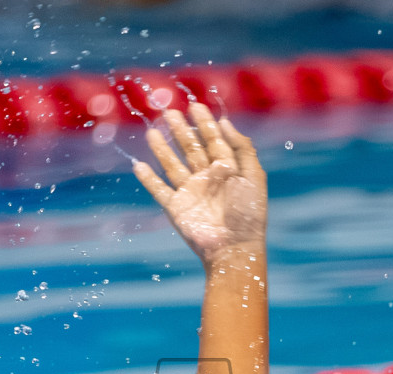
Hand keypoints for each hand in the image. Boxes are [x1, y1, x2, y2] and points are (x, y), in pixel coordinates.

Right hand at [133, 104, 266, 265]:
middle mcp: (208, 179)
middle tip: (169, 112)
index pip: (214, 140)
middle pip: (191, 149)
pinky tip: (139, 165)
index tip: (195, 106)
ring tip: (151, 132)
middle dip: (180, 130)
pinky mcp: (177, 209)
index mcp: (228, 170)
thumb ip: (242, 147)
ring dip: (162, 149)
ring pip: (172, 165)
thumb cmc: (249, 214)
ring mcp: (191, 193)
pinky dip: (148, 179)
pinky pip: (159, 190)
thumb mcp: (253, 175)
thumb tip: (225, 122)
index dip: (205, 123)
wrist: (234, 248)